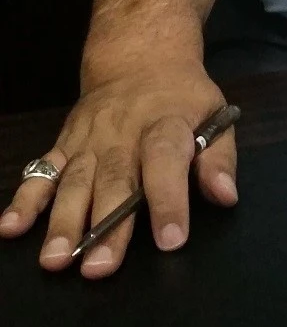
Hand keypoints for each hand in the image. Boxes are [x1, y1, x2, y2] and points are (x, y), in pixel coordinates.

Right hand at [0, 62, 237, 277]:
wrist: (139, 57)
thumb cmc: (181, 97)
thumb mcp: (214, 114)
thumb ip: (219, 158)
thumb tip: (225, 196)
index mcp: (165, 124)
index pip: (166, 161)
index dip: (169, 199)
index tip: (170, 240)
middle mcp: (123, 134)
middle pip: (115, 181)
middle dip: (106, 226)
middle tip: (100, 269)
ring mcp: (89, 140)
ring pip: (75, 182)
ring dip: (63, 222)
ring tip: (57, 260)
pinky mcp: (65, 143)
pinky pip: (42, 171)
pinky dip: (25, 200)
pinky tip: (11, 228)